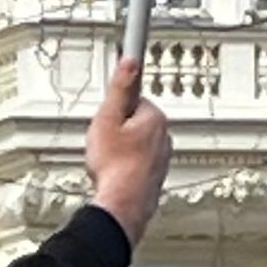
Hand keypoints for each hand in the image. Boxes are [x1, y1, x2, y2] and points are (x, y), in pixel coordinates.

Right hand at [85, 56, 171, 241]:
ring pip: (136, 143)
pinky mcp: (155, 175)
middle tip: (103, 139)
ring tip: (107, 159)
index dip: (118, 102)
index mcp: (154, 118)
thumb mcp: (107, 119)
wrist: (123, 205)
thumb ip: (120, 89)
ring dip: (121, 148)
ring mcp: (161, 157)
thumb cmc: (116, 167)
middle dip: (118, 128)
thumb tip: (130, 61)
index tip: (119, 87)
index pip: (135, 97)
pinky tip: (113, 172)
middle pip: (135, 121)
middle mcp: (164, 136)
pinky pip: (138, 161)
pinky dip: (126, 165)